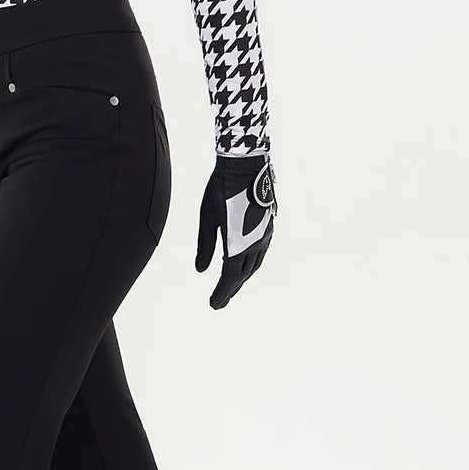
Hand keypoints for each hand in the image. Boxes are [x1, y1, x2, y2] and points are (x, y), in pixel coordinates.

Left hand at [196, 153, 276, 309]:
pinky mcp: (268, 225)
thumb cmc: (220, 188)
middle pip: (243, 274)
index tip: (214, 305)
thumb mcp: (207, 217)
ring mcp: (265, 234)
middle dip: (231, 289)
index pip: (230, 277)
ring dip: (241, 278)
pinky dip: (250, 263)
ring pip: (254, 264)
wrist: (245, 164)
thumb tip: (200, 269)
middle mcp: (256, 242)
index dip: (222, 293)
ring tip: (230, 287)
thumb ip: (205, 245)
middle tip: (219, 302)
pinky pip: (260, 252)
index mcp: (239, 243)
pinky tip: (243, 264)